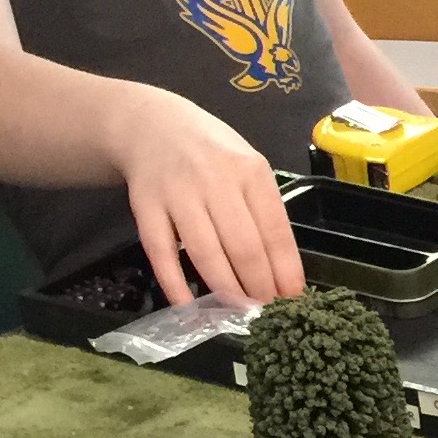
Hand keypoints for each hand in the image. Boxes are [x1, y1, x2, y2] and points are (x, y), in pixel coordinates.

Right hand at [101, 85, 304, 305]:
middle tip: (265, 312)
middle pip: (243, 247)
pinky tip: (189, 307)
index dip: (285, 272)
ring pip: (205, 253)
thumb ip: (264, 212)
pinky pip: (162, 253)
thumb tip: (285, 273)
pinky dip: (175, 284)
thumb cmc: (211, 153)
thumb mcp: (247, 168)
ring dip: (225, 290)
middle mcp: (215, 180)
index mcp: (250, 171)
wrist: (151, 125)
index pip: (275, 231)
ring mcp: (178, 194)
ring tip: (238, 312)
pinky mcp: (146, 207)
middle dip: (258, 287)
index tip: (292, 299)